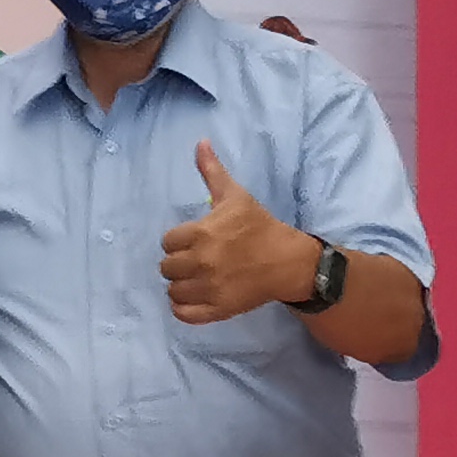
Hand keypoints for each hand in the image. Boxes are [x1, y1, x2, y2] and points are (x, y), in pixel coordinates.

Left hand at [161, 140, 318, 324]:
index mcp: (202, 234)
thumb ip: (212, 172)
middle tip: (200, 260)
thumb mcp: (235, 197)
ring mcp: (210, 288)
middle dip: (180, 263)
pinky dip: (184, 308)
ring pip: (173, 291)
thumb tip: (201, 143)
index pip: (168, 242)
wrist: (289, 261)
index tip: (198, 240)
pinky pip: (183, 314)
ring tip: (200, 278)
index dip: (181, 241)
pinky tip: (197, 296)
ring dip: (182, 285)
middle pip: (167, 267)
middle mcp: (202, 262)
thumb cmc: (259, 227)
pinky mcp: (218, 309)